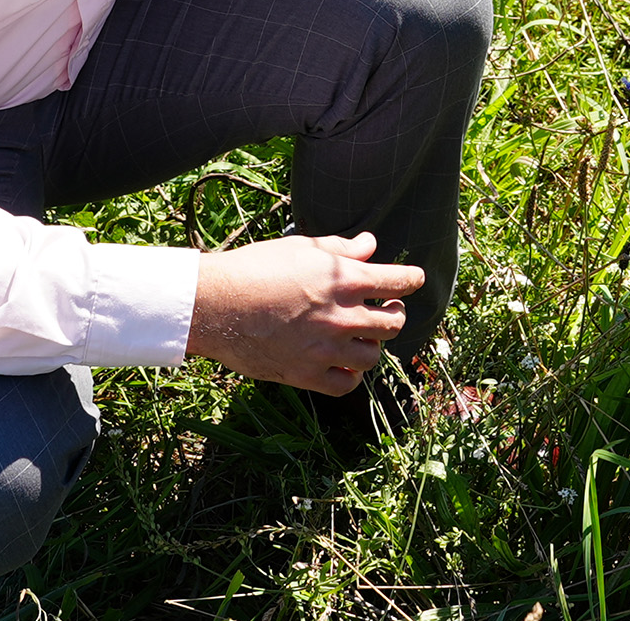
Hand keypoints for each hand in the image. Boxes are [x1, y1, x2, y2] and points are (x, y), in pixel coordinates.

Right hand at [187, 232, 424, 392]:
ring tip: (361, 337)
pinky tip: (343, 363)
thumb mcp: (302, 248)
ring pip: (373, 356)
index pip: (399, 282)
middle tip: (386, 309)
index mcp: (345, 280)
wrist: (216, 305)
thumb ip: (342, 248)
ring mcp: (326, 348)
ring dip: (371, 345)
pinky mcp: (307, 374)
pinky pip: (346, 384)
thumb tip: (370, 244)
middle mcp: (343, 316)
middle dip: (395, 313)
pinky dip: (350, 375)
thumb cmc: (255, 268)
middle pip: (394, 323)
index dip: (412, 279)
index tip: (413, 279)